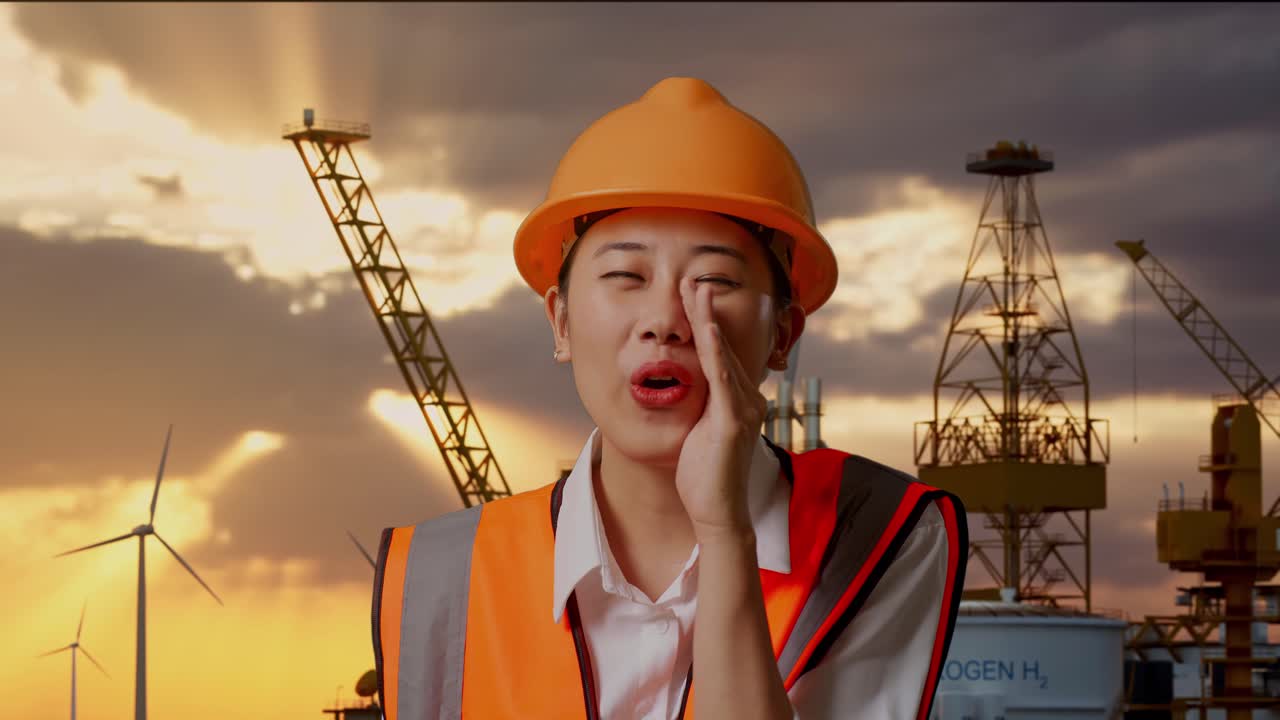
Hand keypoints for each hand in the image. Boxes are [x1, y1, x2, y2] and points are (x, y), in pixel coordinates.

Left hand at [675, 277, 768, 541]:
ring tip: (696, 291)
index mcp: (741, 400)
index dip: (708, 321)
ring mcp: (743, 410)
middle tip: (693, 279)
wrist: (717, 513)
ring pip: (722, 355)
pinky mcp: (731, 422)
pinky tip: (707, 329)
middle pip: (724, 345)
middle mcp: (748, 399)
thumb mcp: (700, 432)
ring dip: (708, 320)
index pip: (722, 352)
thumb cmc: (705, 476)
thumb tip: (686, 387)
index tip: (693, 294)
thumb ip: (700, 407)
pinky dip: (714, 352)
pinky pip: (722, 380)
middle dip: (706, 310)